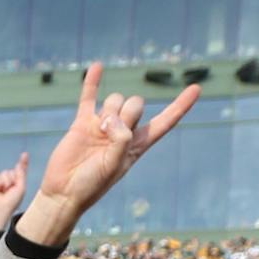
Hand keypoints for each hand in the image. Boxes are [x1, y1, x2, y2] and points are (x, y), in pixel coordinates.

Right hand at [0, 151, 28, 232]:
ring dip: (6, 181)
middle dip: (12, 179)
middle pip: (12, 171)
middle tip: (10, 189)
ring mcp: (0, 183)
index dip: (23, 163)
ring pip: (5, 172)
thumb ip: (21, 174)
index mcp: (17, 184)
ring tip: (4, 191)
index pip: (20, 171)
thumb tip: (18, 164)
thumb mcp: (21, 187)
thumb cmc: (11, 202)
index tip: (25, 154)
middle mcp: (9, 183)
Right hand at [18, 62, 199, 246]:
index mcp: (137, 145)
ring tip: (98, 131)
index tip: (196, 88)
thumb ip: (120, 139)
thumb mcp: (114, 166)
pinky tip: (98, 66)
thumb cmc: (91, 186)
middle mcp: (122, 132)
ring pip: (116, 99)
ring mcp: (102, 125)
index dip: (180, 106)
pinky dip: (93, 82)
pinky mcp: (83, 123)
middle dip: (127, 113)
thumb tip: (110, 117)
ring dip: (109, 111)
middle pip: (136, 104)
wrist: (63, 193)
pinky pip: (89, 97)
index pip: (164, 122)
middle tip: (111, 134)